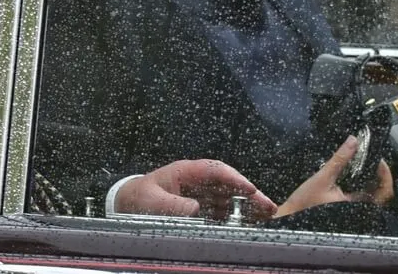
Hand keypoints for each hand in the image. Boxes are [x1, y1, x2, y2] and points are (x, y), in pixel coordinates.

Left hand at [115, 159, 276, 220]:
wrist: (127, 205)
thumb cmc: (138, 198)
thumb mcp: (152, 201)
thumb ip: (172, 205)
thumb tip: (196, 209)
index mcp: (185, 172)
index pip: (215, 170)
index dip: (235, 179)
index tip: (250, 190)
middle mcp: (196, 182)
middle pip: (228, 185)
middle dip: (250, 195)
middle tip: (270, 208)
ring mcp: (200, 195)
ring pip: (229, 199)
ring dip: (247, 208)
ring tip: (267, 218)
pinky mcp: (200, 210)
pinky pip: (222, 212)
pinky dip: (236, 218)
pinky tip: (250, 226)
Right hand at [274, 136, 393, 217]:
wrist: (289, 219)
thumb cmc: (304, 204)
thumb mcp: (322, 178)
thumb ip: (339, 160)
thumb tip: (353, 141)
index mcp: (358, 205)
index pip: (384, 191)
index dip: (386, 175)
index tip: (379, 160)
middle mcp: (359, 209)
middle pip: (379, 191)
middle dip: (377, 174)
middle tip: (370, 158)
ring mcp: (352, 210)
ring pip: (369, 192)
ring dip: (367, 178)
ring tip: (360, 163)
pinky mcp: (344, 208)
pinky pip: (358, 195)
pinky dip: (357, 183)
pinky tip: (348, 175)